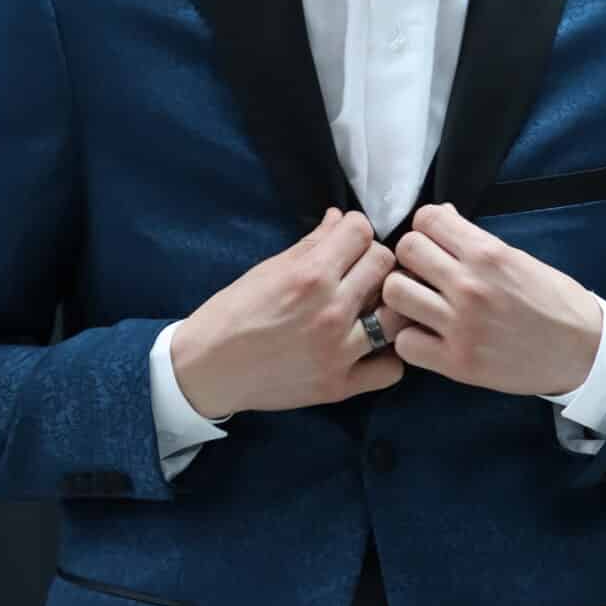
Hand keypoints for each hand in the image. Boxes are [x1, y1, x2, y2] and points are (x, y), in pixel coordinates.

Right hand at [170, 208, 412, 417]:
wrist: (207, 368)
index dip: (354, 231)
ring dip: (387, 305)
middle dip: (371, 260)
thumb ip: (310, 244)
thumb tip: (338, 219)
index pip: (362, 231)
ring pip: (398, 314)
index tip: (346, 242)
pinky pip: (391, 369)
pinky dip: (386, 357)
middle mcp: (330, 311)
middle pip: (384, 263)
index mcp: (309, 275)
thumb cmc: (232, 313)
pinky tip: (370, 348)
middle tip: (357, 273)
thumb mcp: (267, 269)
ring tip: (371, 308)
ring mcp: (339, 351)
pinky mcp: (339, 385)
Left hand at [380, 202, 602, 395]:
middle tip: (425, 273)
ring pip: (395, 292)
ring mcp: (461, 326)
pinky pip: (405, 343)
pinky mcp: (457, 363)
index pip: (426, 219)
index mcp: (488, 253)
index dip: (427, 229)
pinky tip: (428, 336)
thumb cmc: (554, 301)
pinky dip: (411, 339)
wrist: (583, 351)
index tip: (436, 243)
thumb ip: (475, 240)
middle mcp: (470, 286)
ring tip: (421, 303)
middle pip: (405, 249)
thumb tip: (440, 216)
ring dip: (403, 295)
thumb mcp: (519, 258)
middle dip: (411, 258)